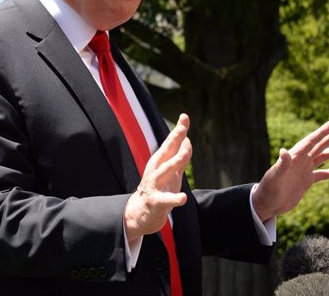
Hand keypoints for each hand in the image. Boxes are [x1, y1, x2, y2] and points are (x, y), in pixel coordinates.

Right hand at [123, 114, 192, 239]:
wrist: (140, 213)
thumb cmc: (159, 189)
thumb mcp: (171, 171)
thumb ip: (179, 155)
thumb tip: (187, 139)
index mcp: (160, 161)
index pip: (170, 143)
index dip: (178, 130)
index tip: (185, 116)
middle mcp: (155, 170)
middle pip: (166, 152)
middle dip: (174, 140)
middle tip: (183, 129)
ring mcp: (154, 185)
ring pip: (165, 172)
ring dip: (174, 162)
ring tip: (184, 155)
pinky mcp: (156, 202)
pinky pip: (166, 200)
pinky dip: (174, 198)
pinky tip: (183, 198)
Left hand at [252, 121, 328, 221]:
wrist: (267, 204)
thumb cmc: (268, 190)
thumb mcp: (274, 177)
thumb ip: (281, 165)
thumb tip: (284, 151)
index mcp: (294, 157)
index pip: (310, 142)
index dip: (321, 133)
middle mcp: (300, 161)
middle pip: (318, 146)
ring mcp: (304, 171)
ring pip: (321, 158)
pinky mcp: (306, 181)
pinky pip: (322, 175)